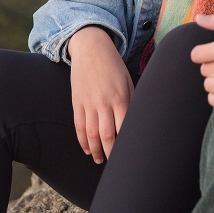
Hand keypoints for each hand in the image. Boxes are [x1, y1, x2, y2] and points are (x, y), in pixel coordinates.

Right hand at [68, 26, 134, 162]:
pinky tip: (87, 149)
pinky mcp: (77, 102)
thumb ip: (132, 101)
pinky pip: (79, 126)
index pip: (124, 128)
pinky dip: (82, 141)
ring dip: (96, 151)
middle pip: (107, 136)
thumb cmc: (114, 66)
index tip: (131, 154)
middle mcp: (104, 103)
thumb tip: (136, 121)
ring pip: (91, 135)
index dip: (126, 145)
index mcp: (121, 98)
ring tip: (100, 160)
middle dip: (111, 153)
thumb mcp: (128, 81)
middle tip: (116, 164)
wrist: (91, 48)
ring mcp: (88, 103)